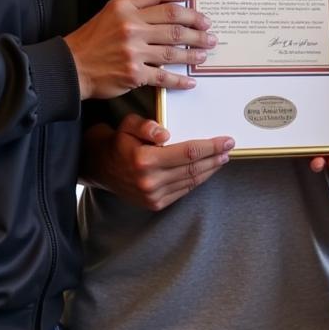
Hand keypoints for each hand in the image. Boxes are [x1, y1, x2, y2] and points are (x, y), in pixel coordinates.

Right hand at [64, 0, 213, 99]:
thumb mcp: (109, 14)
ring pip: (174, 49)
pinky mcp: (135, 74)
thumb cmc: (91, 41)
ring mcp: (133, 51)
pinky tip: (191, 80)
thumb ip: (135, 7)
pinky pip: (165, 76)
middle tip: (209, 29)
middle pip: (174, 22)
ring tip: (205, 51)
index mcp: (123, 7)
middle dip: (197, 25)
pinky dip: (180, 79)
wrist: (70, 67)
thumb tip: (168, 5)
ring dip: (194, 51)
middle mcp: (131, 26)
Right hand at [81, 115, 234, 210]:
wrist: (99, 167)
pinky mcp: (154, 204)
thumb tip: (166, 134)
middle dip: (215, 157)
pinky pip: (182, 191)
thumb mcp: (129, 125)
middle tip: (229, 149)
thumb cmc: (119, 141)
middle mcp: (149, 181)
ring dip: (210, 170)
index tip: (227, 141)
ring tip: (222, 159)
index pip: (189, 153)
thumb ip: (147, 126)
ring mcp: (152, 196)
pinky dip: (197, 180)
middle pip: (193, 168)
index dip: (211, 146)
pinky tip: (206, 171)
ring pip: (190, 181)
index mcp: (145, 160)